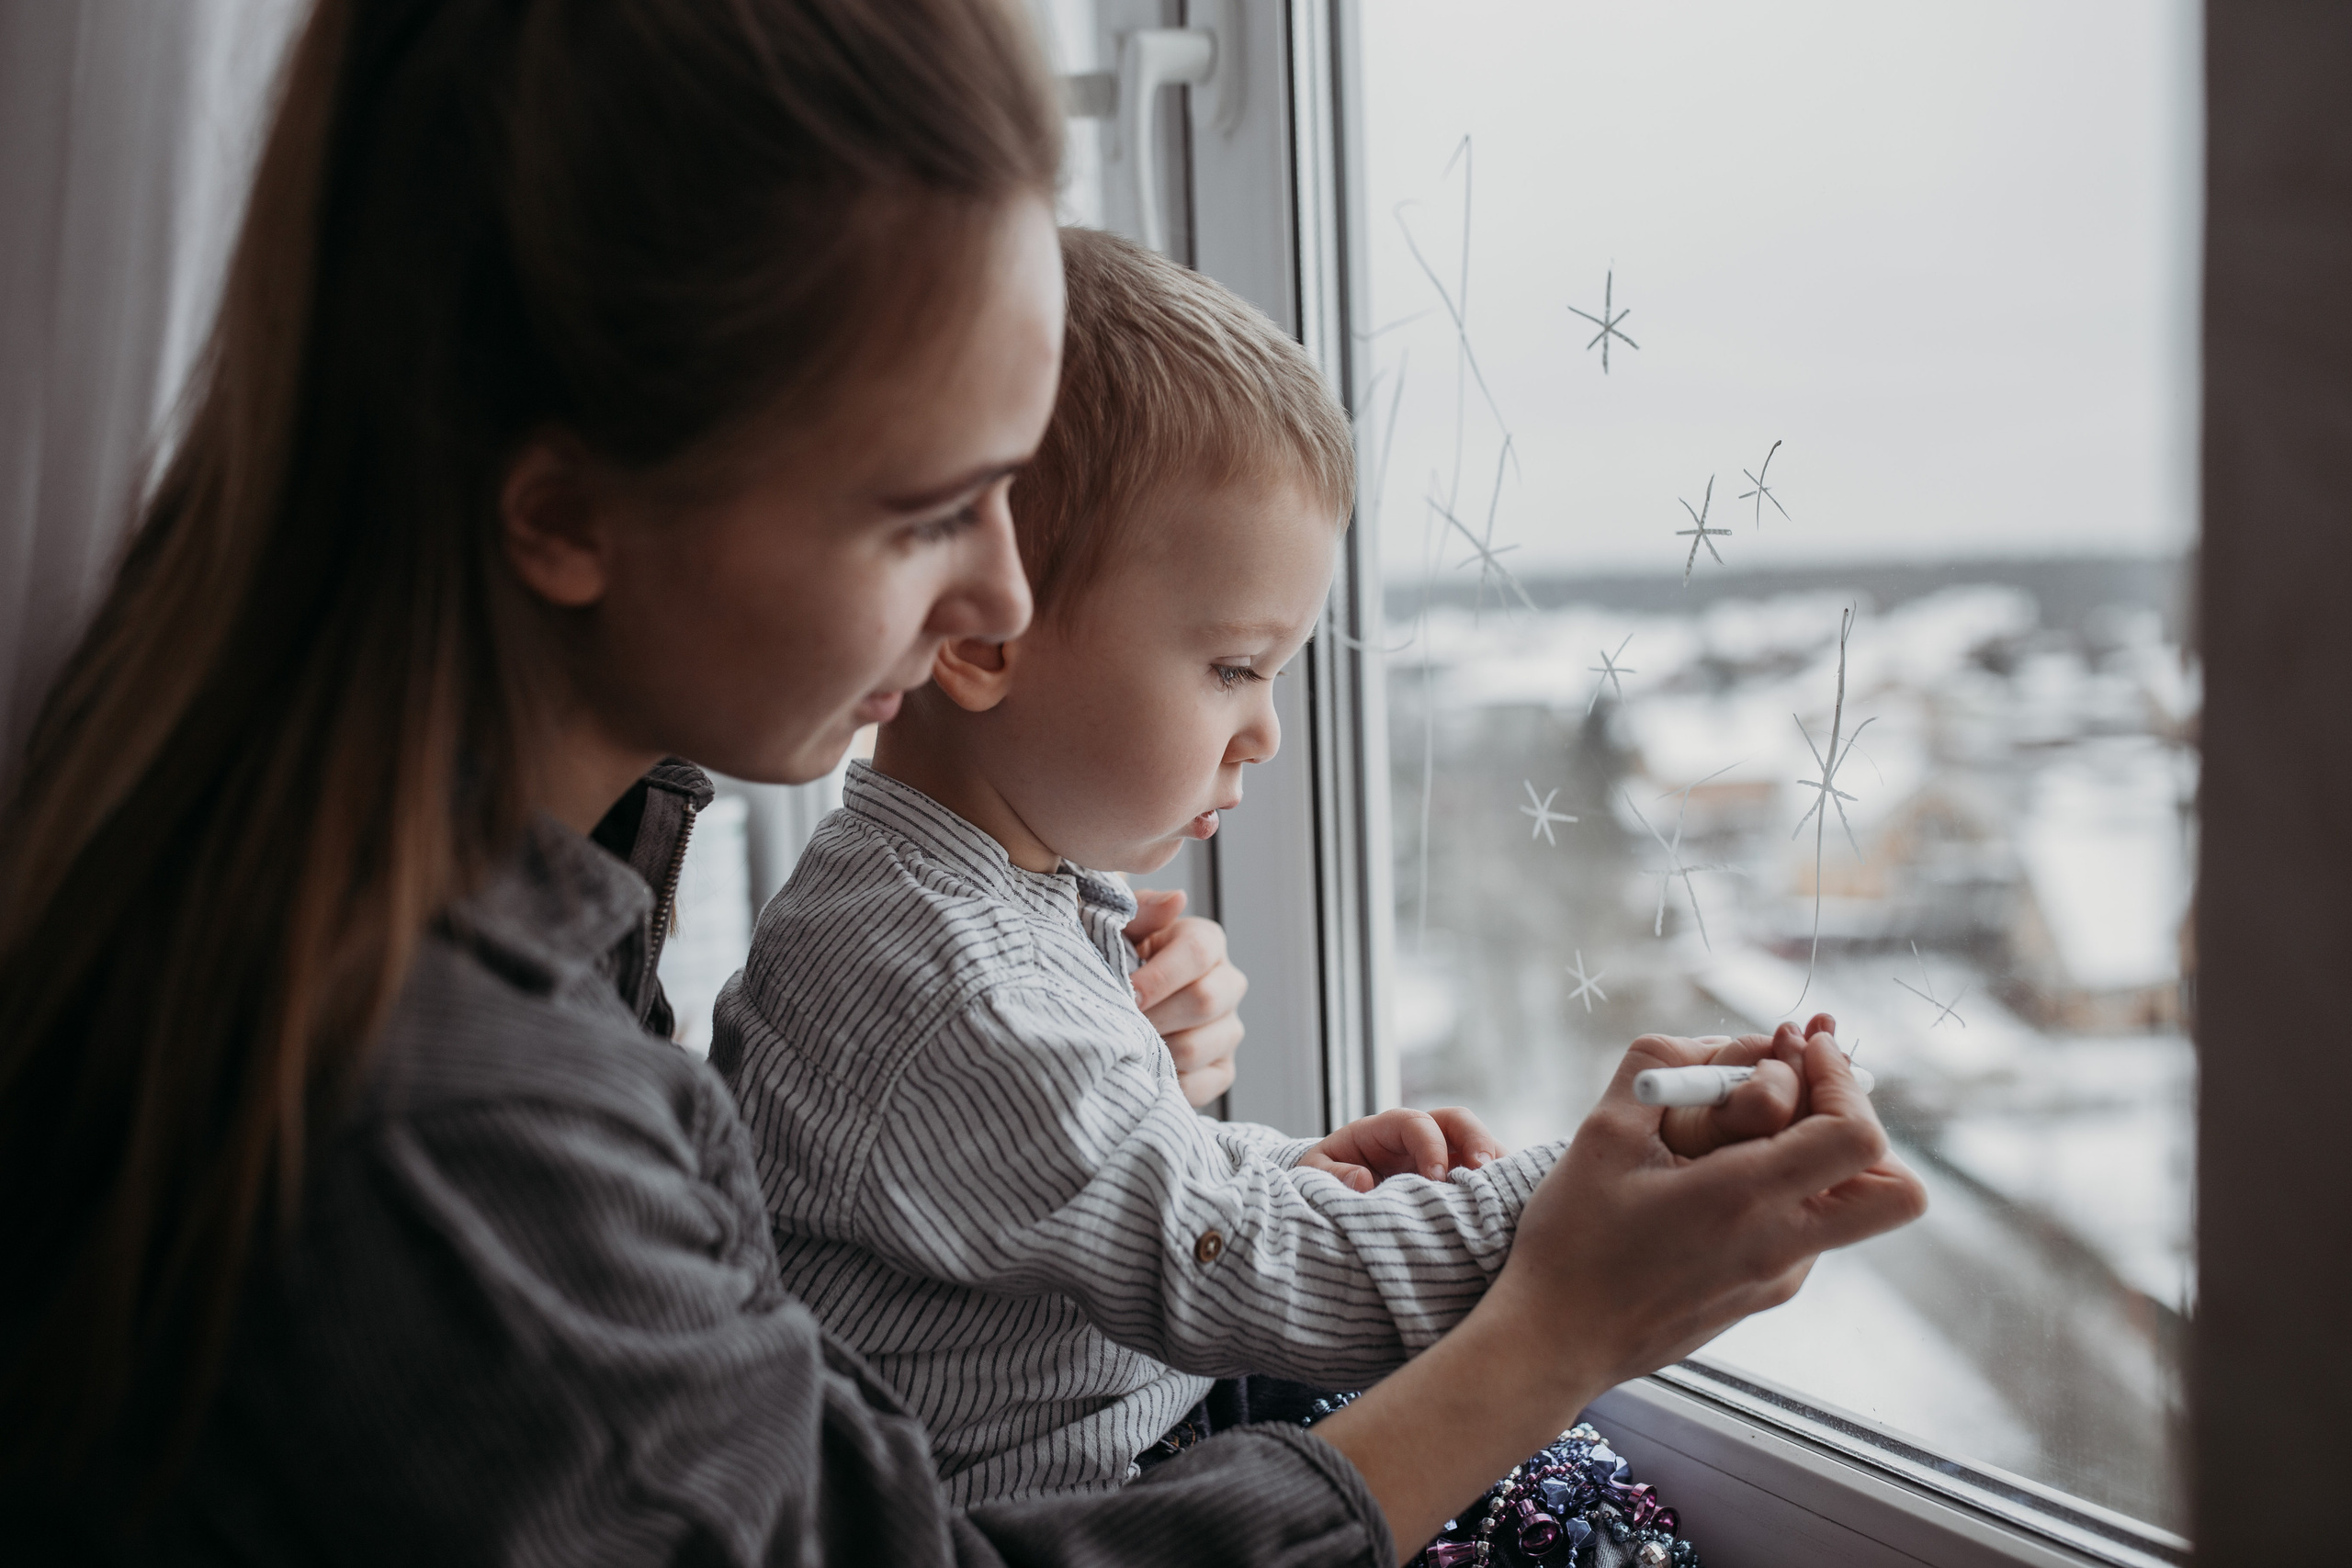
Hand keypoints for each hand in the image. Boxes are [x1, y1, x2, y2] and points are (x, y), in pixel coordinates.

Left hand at [1125, 890, 1247, 1107]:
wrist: (1112, 1002)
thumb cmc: (1115, 959)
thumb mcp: (1121, 928)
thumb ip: (1143, 911)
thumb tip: (1176, 900)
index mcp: (1206, 942)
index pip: (1199, 953)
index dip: (1160, 976)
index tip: (1127, 993)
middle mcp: (1227, 984)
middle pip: (1205, 1001)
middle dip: (1154, 1016)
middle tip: (1118, 1023)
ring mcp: (1228, 1029)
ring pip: (1197, 1047)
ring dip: (1154, 1050)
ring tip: (1124, 1045)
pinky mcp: (1221, 1069)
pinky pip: (1200, 1085)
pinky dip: (1165, 1082)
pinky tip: (1141, 1070)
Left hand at [1299, 1107, 1507, 1192]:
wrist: (1331, 1198)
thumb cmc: (1324, 1181)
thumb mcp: (1313, 1176)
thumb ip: (1331, 1176)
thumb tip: (1363, 1180)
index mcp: (1383, 1130)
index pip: (1415, 1122)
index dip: (1430, 1145)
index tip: (1435, 1179)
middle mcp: (1418, 1138)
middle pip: (1457, 1121)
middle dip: (1476, 1141)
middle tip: (1483, 1173)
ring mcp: (1441, 1157)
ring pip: (1479, 1147)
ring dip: (1494, 1166)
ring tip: (1503, 1195)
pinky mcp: (1454, 1181)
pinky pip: (1484, 1178)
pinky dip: (1496, 1189)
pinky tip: (1503, 1211)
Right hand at [1313, 1028, 1925, 1557]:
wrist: (1556, 1342)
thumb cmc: (1573, 1240)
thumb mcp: (1603, 1133)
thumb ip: (1663, 1065)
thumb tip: (1730, 1041)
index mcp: (1745, 1201)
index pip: (1858, 1137)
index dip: (1842, 1079)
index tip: (1801, 1047)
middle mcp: (1782, 1247)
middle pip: (1897, 1191)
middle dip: (1861, 1124)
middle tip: (1803, 1089)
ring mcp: (1781, 1278)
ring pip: (1849, 1203)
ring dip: (1816, 1150)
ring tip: (1741, 1123)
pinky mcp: (1766, 1294)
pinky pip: (1808, 1226)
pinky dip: (1784, 1185)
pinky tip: (1715, 1174)